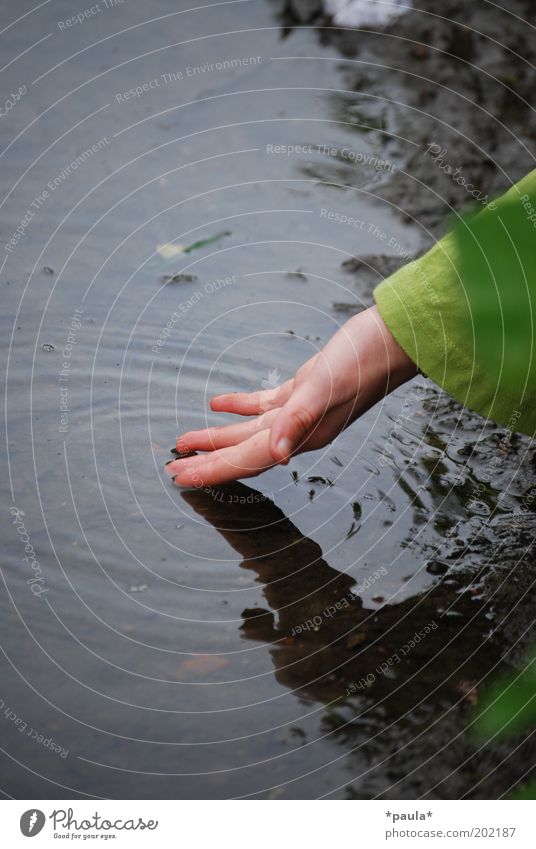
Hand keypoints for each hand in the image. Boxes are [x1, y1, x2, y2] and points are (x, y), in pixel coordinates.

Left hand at [166, 305, 416, 486]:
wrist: (394, 339)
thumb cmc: (363, 362)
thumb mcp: (324, 388)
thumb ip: (297, 420)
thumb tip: (275, 456)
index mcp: (302, 435)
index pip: (247, 459)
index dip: (212, 469)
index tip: (180, 477)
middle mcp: (300, 430)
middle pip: (243, 451)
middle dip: (207, 459)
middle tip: (172, 466)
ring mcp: (302, 412)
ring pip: (250, 431)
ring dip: (218, 435)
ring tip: (186, 439)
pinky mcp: (304, 391)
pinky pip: (264, 405)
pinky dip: (240, 406)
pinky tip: (219, 403)